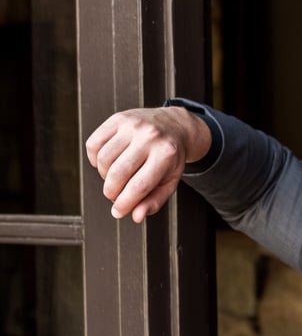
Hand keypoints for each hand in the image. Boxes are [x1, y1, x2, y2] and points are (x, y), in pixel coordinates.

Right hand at [85, 106, 211, 221]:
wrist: (174, 125)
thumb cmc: (170, 158)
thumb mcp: (171, 181)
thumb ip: (155, 201)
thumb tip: (136, 216)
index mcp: (166, 154)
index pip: (139, 185)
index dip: (124, 203)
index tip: (118, 212)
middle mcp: (149, 137)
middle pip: (118, 173)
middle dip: (111, 192)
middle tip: (116, 195)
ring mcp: (132, 125)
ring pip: (104, 159)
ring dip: (104, 176)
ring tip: (114, 178)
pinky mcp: (118, 118)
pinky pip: (94, 144)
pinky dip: (95, 159)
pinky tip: (106, 163)